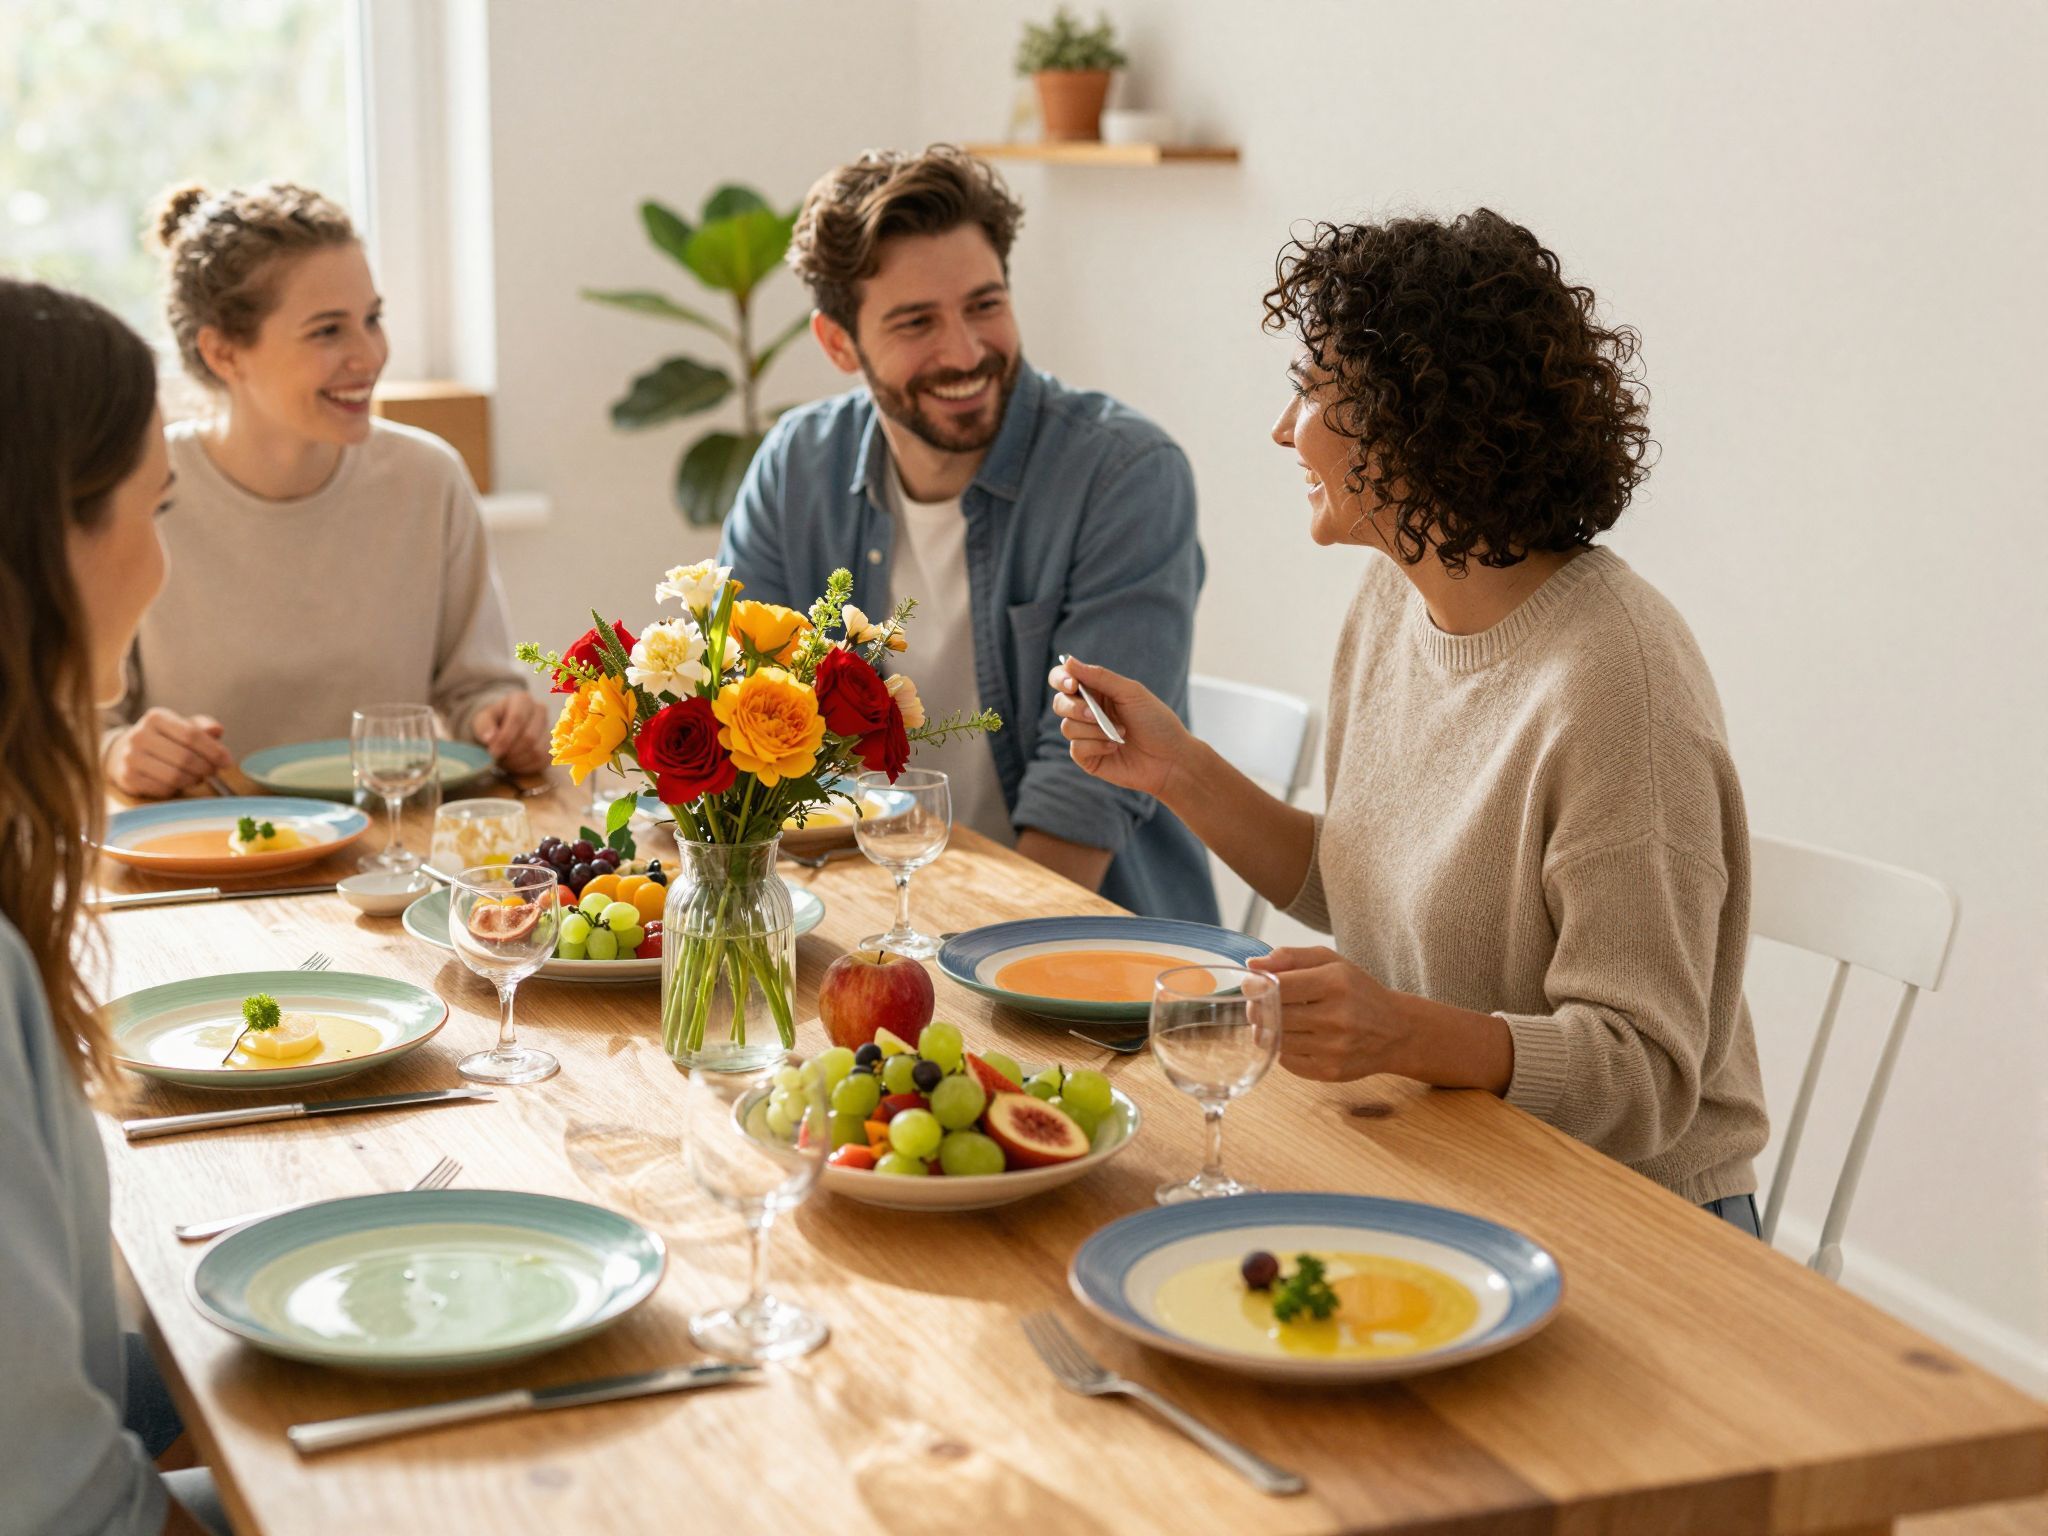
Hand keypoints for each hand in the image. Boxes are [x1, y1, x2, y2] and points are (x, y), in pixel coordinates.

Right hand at [106, 708, 231, 798]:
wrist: (127, 752)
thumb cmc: (166, 739)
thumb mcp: (183, 726)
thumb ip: (203, 726)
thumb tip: (217, 730)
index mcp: (155, 718)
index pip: (191, 735)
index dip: (214, 751)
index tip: (227, 761)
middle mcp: (139, 736)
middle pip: (185, 758)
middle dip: (206, 767)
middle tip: (214, 771)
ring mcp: (130, 758)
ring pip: (175, 776)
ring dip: (194, 779)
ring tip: (199, 776)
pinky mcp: (128, 778)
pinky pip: (162, 789)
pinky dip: (177, 789)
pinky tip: (180, 782)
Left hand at [471, 689, 549, 773]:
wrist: (502, 727)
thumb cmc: (492, 722)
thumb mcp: (481, 720)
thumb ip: (483, 727)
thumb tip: (490, 738)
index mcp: (522, 700)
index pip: (517, 719)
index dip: (505, 739)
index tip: (493, 753)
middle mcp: (540, 711)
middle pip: (529, 738)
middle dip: (511, 753)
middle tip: (496, 760)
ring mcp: (548, 729)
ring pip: (537, 752)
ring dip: (517, 762)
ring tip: (503, 762)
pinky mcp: (550, 746)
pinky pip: (542, 762)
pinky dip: (525, 768)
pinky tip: (512, 766)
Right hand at [1047, 656, 1195, 800]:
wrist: (1170, 758)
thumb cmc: (1156, 722)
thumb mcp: (1130, 693)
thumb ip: (1099, 677)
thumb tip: (1068, 661)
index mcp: (1097, 691)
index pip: (1064, 679)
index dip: (1061, 678)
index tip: (1072, 684)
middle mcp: (1088, 712)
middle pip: (1060, 703)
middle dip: (1075, 707)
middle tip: (1095, 714)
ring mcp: (1086, 736)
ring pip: (1067, 727)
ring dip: (1093, 729)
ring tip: (1120, 732)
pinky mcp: (1088, 758)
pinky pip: (1076, 748)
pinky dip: (1096, 745)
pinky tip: (1115, 747)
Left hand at [1250, 946, 1409, 1082]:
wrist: (1397, 1031)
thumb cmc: (1359, 991)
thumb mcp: (1331, 962)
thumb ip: (1289, 957)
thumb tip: (1252, 965)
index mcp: (1335, 983)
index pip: (1278, 986)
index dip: (1255, 986)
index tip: (1251, 986)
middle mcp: (1336, 1018)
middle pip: (1271, 1016)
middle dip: (1257, 1009)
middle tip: (1261, 1005)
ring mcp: (1333, 1049)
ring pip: (1275, 1040)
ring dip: (1269, 1030)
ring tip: (1281, 1020)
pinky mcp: (1329, 1072)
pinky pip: (1286, 1061)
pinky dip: (1284, 1049)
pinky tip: (1298, 1038)